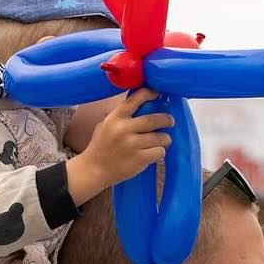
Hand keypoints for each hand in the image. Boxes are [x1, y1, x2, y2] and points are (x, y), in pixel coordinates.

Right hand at [65, 89, 173, 206]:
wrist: (94, 169)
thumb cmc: (100, 146)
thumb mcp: (105, 125)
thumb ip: (121, 115)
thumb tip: (141, 104)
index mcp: (115, 118)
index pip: (135, 100)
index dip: (149, 94)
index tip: (157, 93)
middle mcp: (124, 129)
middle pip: (153, 119)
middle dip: (166, 119)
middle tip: (170, 121)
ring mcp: (132, 145)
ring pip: (160, 137)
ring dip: (165, 138)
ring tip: (163, 140)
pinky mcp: (139, 159)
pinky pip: (159, 152)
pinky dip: (160, 152)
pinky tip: (155, 152)